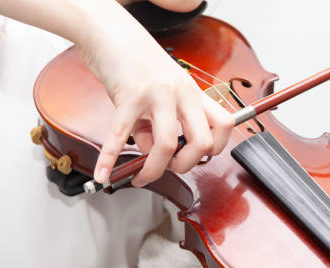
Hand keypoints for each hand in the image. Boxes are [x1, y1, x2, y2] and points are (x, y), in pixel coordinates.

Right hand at [80, 1, 232, 185]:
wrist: (109, 30)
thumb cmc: (137, 60)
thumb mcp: (160, 90)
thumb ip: (160, 122)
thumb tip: (151, 153)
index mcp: (193, 92)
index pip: (224, 125)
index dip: (214, 149)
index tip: (196, 157)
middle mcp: (181, 93)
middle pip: (202, 142)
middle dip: (187, 166)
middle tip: (170, 170)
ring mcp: (157, 94)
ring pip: (167, 145)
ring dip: (154, 169)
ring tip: (141, 175)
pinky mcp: (129, 95)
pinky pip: (121, 135)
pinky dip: (110, 159)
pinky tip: (104, 172)